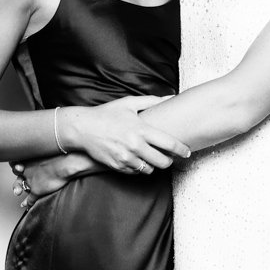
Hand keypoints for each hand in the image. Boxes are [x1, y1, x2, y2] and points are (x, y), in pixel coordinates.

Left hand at [11, 152, 97, 208]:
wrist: (69, 162)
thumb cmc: (64, 153)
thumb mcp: (51, 147)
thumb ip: (46, 148)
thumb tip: (52, 140)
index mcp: (29, 158)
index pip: (16, 161)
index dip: (15, 164)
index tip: (17, 166)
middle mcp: (27, 169)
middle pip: (16, 173)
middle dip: (15, 173)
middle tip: (17, 174)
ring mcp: (31, 180)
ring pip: (21, 186)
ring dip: (17, 189)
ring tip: (17, 192)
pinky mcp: (36, 190)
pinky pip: (29, 199)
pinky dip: (27, 203)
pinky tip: (26, 206)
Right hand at [61, 96, 190, 173]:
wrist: (83, 128)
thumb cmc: (107, 114)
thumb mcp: (129, 103)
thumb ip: (152, 101)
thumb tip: (171, 96)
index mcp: (141, 129)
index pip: (169, 144)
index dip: (181, 150)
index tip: (187, 152)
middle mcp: (135, 145)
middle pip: (162, 161)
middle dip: (169, 161)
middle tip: (169, 157)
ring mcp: (126, 158)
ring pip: (149, 170)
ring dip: (153, 165)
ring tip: (151, 158)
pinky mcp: (118, 166)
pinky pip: (135, 172)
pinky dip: (138, 168)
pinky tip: (137, 159)